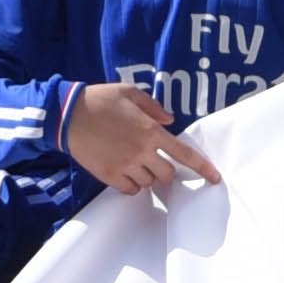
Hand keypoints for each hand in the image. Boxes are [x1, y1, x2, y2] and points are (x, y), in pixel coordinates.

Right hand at [62, 82, 214, 197]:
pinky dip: (133, 185)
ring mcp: (125, 165)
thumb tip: (169, 121)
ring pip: (150, 183)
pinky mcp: (109, 175)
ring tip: (134, 161)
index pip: (184, 154)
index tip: (215, 178)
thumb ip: (153, 107)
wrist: (67, 115)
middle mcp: (141, 151)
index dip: (202, 168)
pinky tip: (125, 172)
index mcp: (150, 130)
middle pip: (168, 174)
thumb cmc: (100, 100)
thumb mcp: (129, 92)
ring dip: (148, 176)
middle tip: (154, 159)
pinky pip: (131, 190)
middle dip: (166, 169)